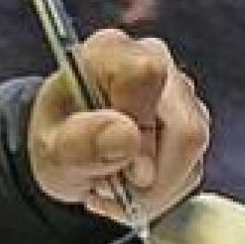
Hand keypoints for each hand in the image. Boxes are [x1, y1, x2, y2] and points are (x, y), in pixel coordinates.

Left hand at [30, 30, 210, 224]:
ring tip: (114, 189)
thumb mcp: (52, 149)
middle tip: (111, 192)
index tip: (122, 171)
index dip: (142, 130)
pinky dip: (161, 190)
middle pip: (185, 127)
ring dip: (153, 190)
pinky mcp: (192, 119)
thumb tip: (127, 137)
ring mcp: (179, 90)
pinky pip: (192, 168)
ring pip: (192, 153)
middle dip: (151, 180)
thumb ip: (81, 142)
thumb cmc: (57, 138)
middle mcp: (153, 60)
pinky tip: (131, 186)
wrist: (67, 147)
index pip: (148, 77)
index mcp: (110, 51)